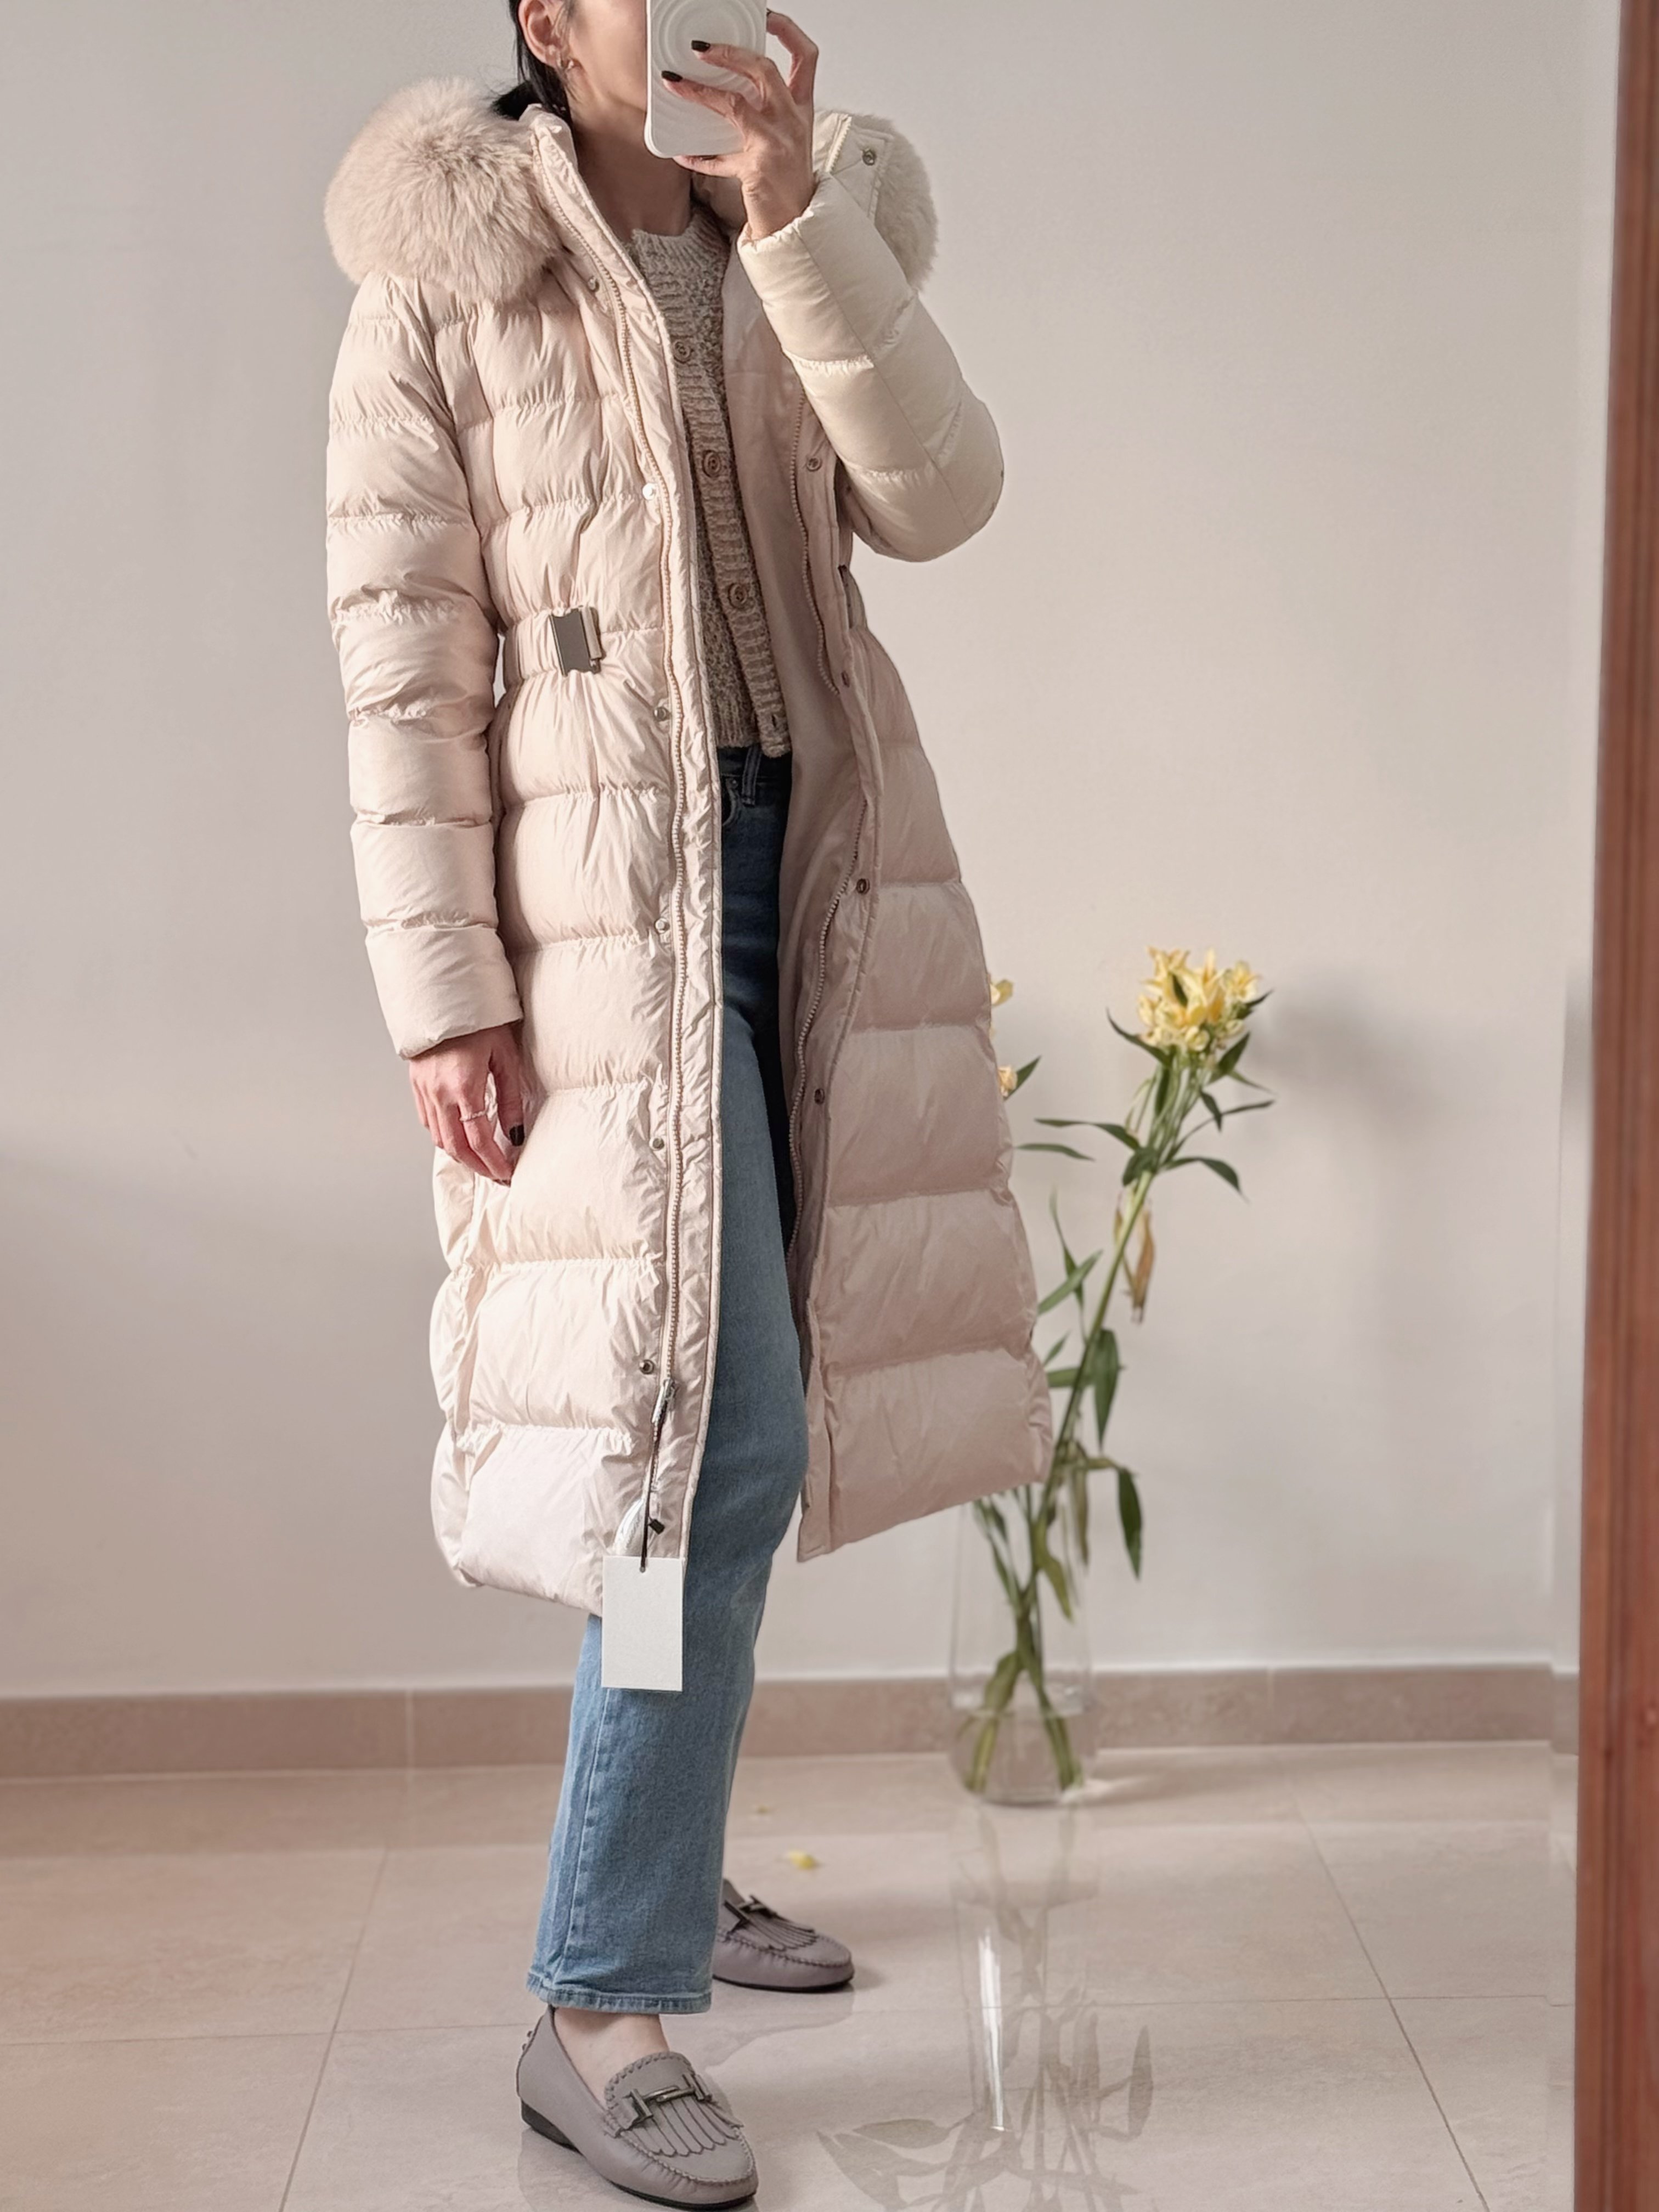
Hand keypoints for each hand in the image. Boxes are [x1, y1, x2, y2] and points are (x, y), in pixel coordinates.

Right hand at [408, 1022, 527, 1183]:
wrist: (446, 996)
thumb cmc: (480, 1021)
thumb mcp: (506, 1057)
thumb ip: (511, 1098)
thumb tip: (515, 1133)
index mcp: (464, 1086)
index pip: (478, 1140)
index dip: (494, 1162)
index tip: (507, 1173)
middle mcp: (439, 1092)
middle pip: (456, 1147)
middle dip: (477, 1167)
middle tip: (496, 1175)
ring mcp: (424, 1090)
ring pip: (439, 1138)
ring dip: (461, 1155)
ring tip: (481, 1161)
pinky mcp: (416, 1085)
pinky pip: (428, 1122)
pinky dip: (444, 1136)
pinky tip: (460, 1138)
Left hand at [663, 10, 817, 242]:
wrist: (796, 221)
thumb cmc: (788, 180)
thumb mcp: (786, 138)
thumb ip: (765, 111)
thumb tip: (729, 89)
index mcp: (801, 108)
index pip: (805, 57)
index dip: (787, 31)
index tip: (766, 17)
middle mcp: (791, 120)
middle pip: (764, 69)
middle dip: (730, 52)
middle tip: (701, 48)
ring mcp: (775, 142)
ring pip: (734, 103)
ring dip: (700, 91)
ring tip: (676, 83)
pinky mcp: (757, 167)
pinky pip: (718, 158)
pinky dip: (698, 157)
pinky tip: (682, 154)